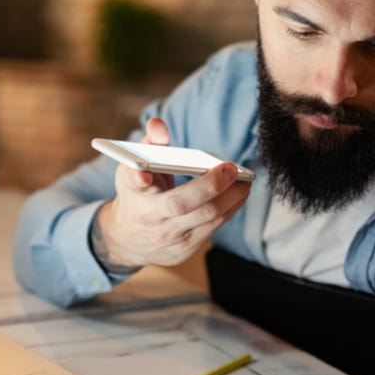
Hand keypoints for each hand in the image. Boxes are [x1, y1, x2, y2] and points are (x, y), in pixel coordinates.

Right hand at [93, 117, 250, 268]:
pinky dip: (230, 208)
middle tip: (232, 169)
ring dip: (231, 197)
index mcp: (132, 192)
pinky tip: (239, 194)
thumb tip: (159, 125)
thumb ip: (149, 144)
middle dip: (210, 186)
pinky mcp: (184, 250)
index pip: (132, 182)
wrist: (128, 240)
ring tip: (245, 180)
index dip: (138, 176)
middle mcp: (149, 218)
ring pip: (205, 217)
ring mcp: (168, 237)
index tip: (143, 172)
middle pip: (181, 204)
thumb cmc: (136, 196)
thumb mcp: (132, 169)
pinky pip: (213, 227)